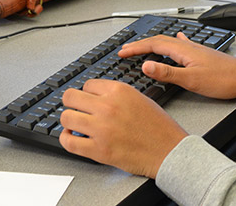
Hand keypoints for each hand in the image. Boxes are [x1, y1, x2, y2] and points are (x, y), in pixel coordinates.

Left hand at [60, 79, 185, 177]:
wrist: (168, 151)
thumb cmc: (159, 127)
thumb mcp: (139, 97)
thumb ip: (116, 95)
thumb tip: (95, 96)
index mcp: (119, 91)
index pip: (87, 84)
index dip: (87, 93)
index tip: (87, 100)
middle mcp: (107, 106)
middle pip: (70, 97)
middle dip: (72, 103)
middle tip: (76, 109)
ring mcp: (101, 128)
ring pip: (66, 117)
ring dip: (69, 120)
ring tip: (75, 124)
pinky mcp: (98, 150)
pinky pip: (69, 142)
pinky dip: (66, 139)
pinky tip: (71, 137)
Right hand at [119, 32, 235, 99]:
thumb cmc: (223, 80)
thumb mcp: (192, 80)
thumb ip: (167, 73)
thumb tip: (145, 65)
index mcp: (184, 50)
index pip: (153, 44)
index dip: (136, 48)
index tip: (122, 52)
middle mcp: (189, 46)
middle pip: (160, 40)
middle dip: (141, 44)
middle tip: (126, 50)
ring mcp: (196, 49)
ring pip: (169, 42)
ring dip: (154, 43)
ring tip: (143, 47)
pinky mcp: (202, 54)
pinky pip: (182, 44)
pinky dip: (173, 43)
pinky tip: (178, 39)